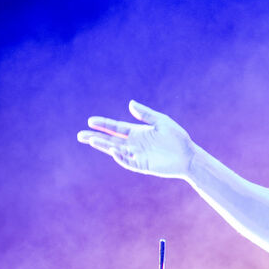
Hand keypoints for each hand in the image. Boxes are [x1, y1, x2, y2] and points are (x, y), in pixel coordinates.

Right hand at [77, 100, 194, 178]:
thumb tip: (130, 103)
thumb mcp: (161, 122)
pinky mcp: (142, 165)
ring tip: (90, 141)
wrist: (188, 155)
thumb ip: (146, 114)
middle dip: (95, 137)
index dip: (103, 124)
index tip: (90, 120)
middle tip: (80, 135)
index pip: (116, 127)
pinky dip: (119, 157)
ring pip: (115, 150)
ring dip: (103, 146)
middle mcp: (134, 143)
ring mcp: (137, 155)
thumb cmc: (177, 137)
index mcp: (137, 132)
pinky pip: (127, 161)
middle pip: (110, 139)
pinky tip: (112, 150)